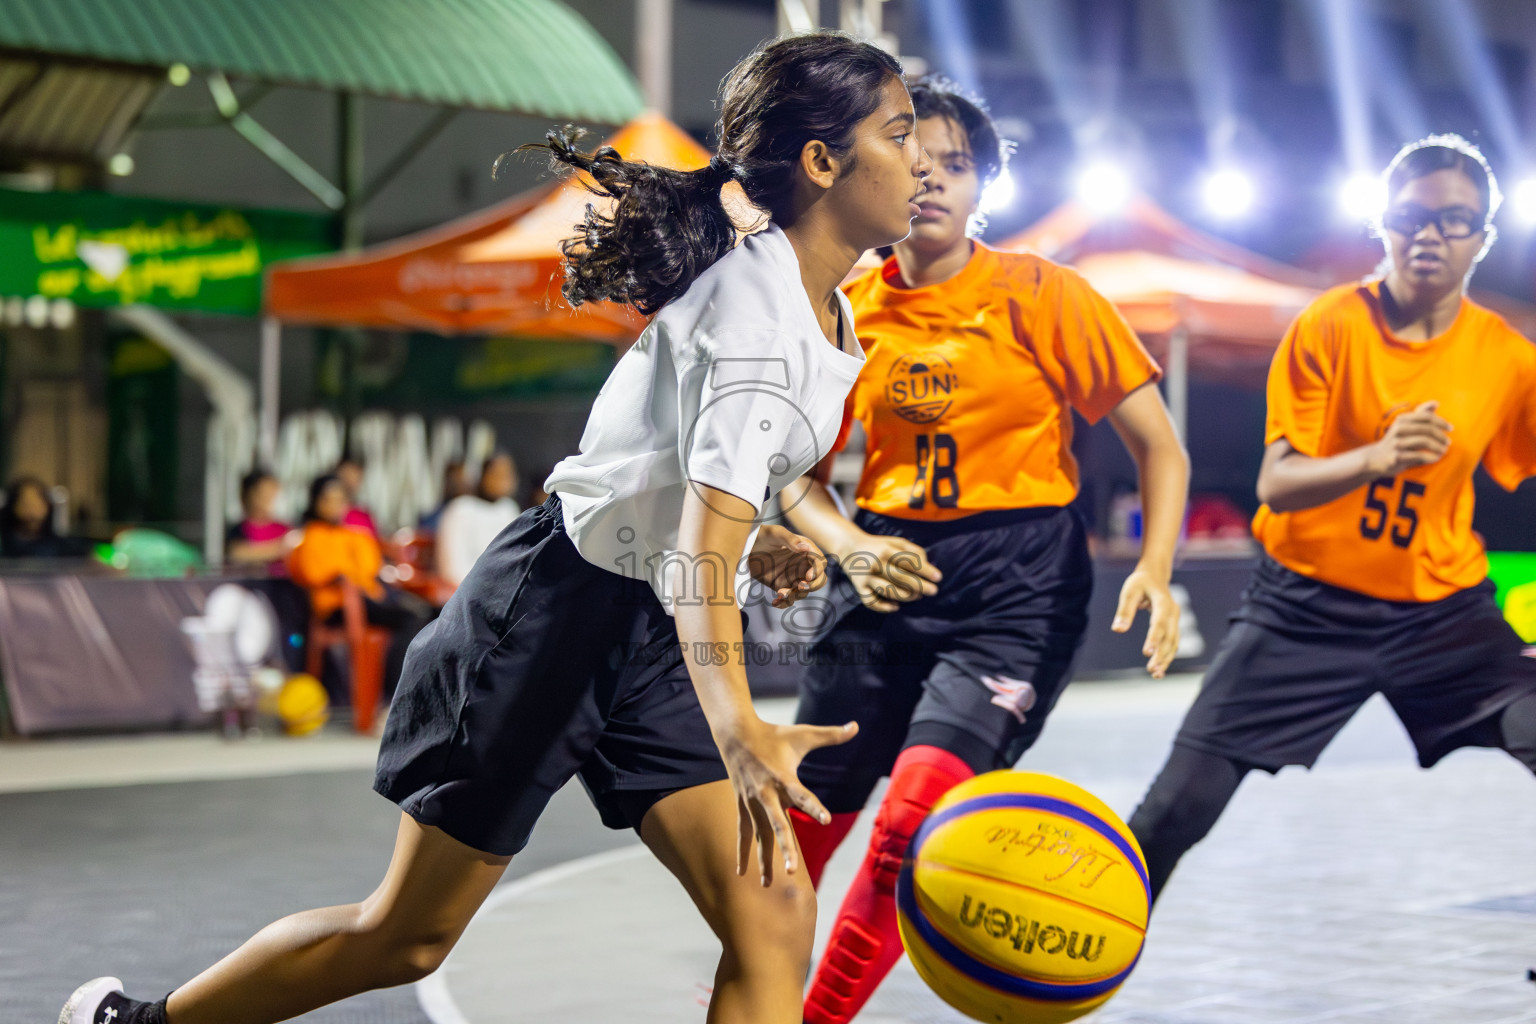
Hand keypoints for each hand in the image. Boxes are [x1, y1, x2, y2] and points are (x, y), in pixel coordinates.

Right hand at [716, 717, 858, 885]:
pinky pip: (742, 833)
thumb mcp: (804, 734)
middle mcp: (766, 793)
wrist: (735, 734)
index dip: (813, 807)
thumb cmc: (774, 734)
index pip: (802, 795)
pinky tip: (741, 873)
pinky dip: (742, 852)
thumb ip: (831, 734)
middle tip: (790, 871)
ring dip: (763, 859)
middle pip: (776, 825)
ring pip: (758, 835)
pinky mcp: (742, 806)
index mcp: (783, 777)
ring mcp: (752, 802)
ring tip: (767, 884)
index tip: (826, 819)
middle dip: (783, 848)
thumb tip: (856, 726)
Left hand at [748, 525, 827, 607]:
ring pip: (804, 592)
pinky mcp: (782, 586)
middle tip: (800, 587)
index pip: (820, 562)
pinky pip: (789, 598)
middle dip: (813, 586)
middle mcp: (802, 564)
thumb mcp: (774, 533)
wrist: (743, 548)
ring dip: (795, 595)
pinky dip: (784, 603)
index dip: (818, 571)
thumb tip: (806, 548)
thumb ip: (790, 539)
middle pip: (819, 580)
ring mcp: (793, 576)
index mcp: (805, 550)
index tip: (808, 576)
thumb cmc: (760, 535)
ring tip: (781, 593)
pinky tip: (775, 602)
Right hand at [835, 532, 941, 612]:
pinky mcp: (859, 587)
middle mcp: (875, 563)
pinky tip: (896, 607)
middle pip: (900, 577)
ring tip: (917, 596)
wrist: (849, 547)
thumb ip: (913, 550)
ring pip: (888, 590)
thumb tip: (927, 565)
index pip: (908, 561)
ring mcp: (866, 576)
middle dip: (920, 585)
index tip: (938, 577)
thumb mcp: (895, 542)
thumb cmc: (879, 546)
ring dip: (906, 596)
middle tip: (933, 591)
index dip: (925, 569)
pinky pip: (871, 601)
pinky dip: (884, 607)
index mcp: (886, 549)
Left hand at [1112, 566, 1179, 677]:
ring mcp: (1175, 620)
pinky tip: (1159, 669)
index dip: (1154, 638)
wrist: (1155, 575)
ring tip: (1155, 674)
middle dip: (1161, 654)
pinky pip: (1172, 643)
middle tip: (1151, 670)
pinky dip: (1167, 656)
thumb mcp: (1129, 591)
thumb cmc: (1140, 582)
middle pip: (1169, 637)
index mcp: (1163, 602)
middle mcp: (1173, 612)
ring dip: (1166, 659)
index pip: (1159, 623)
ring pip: (1173, 643)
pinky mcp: (1173, 626)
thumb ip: (1124, 611)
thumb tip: (1117, 630)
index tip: (1146, 653)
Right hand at [1366, 401, 1451, 476]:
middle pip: (1427, 429)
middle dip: (1441, 436)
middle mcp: (1398, 429)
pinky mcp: (1396, 456)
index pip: (1426, 417)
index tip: (1450, 428)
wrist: (1374, 459)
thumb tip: (1436, 403)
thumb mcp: (1404, 425)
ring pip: (1424, 441)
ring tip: (1444, 450)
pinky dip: (1431, 457)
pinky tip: (1436, 458)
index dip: (1441, 422)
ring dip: (1438, 446)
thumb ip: (1420, 414)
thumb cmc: (1395, 441)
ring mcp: (1397, 443)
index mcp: (1401, 420)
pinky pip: (1419, 455)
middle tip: (1448, 442)